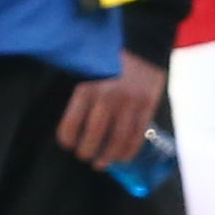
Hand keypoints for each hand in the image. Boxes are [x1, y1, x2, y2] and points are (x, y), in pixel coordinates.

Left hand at [58, 51, 165, 166]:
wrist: (142, 51)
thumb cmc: (109, 67)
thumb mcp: (88, 78)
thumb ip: (80, 101)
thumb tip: (71, 131)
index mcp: (87, 89)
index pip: (70, 123)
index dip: (67, 140)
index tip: (69, 145)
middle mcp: (107, 97)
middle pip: (94, 136)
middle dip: (87, 152)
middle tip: (86, 156)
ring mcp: (129, 104)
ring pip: (117, 140)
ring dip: (108, 157)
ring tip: (102, 163)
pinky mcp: (147, 108)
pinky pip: (137, 136)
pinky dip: (128, 151)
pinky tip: (121, 158)